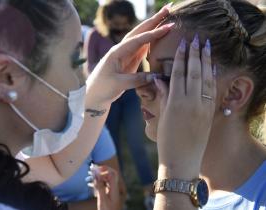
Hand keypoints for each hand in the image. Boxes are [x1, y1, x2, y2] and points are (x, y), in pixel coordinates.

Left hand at [86, 5, 173, 107]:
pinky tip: (159, 36)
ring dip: (154, 27)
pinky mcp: (129, 61)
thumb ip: (137, 80)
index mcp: (117, 52)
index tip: (169, 26)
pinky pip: (142, 48)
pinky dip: (151, 41)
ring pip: (142, 38)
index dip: (154, 33)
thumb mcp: (119, 84)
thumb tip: (156, 76)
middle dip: (154, 20)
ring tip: (167, 18)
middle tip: (169, 8)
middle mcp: (121, 49)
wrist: (94, 95)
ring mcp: (126, 54)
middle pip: (140, 31)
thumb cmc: (102, 88)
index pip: (138, 39)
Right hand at [93, 166, 119, 209]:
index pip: (112, 173)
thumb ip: (99, 185)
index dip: (105, 168)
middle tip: (91, 170)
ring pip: (106, 181)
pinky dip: (98, 184)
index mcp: (115, 189)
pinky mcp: (109, 196)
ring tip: (89, 177)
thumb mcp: (102, 199)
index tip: (95, 168)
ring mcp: (112, 193)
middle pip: (110, 175)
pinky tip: (91, 185)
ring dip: (98, 178)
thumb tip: (96, 173)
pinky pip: (104, 186)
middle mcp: (115, 189)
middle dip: (101, 172)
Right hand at [155, 36, 216, 178]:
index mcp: (176, 102)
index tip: (183, 44)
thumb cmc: (167, 140)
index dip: (181, 57)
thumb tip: (159, 78)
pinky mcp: (210, 113)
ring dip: (206, 61)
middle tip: (197, 38)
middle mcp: (191, 102)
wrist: (182, 160)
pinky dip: (212, 77)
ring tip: (207, 47)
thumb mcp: (163, 116)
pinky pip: (212, 90)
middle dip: (195, 54)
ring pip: (205, 79)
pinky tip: (212, 68)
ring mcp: (203, 107)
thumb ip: (164, 95)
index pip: (179, 73)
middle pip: (194, 72)